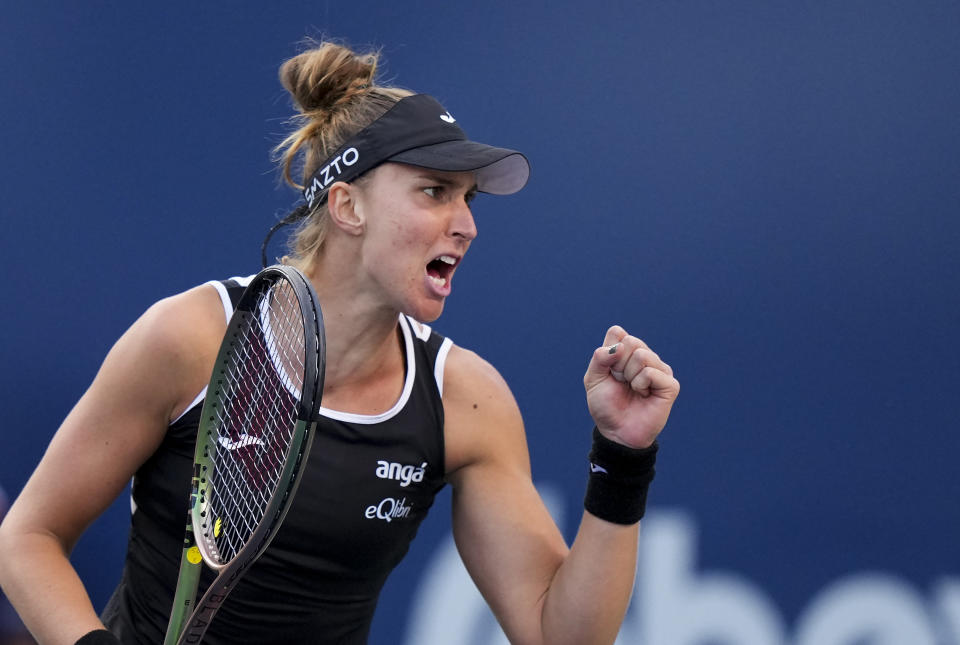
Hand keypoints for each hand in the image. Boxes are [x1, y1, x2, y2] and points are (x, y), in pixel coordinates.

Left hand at [583, 325, 679, 447]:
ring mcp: (660, 369)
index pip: (617, 333)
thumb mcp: (593, 379)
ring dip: (629, 376)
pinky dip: (640, 384)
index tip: (609, 372)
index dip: (608, 353)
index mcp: (628, 352)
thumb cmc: (606, 406)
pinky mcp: (670, 384)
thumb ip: (600, 357)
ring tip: (633, 390)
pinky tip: (644, 395)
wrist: (616, 431)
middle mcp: (646, 357)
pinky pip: (650, 372)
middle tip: (621, 382)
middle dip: (618, 365)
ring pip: (641, 355)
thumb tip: (619, 346)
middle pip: (630, 342)